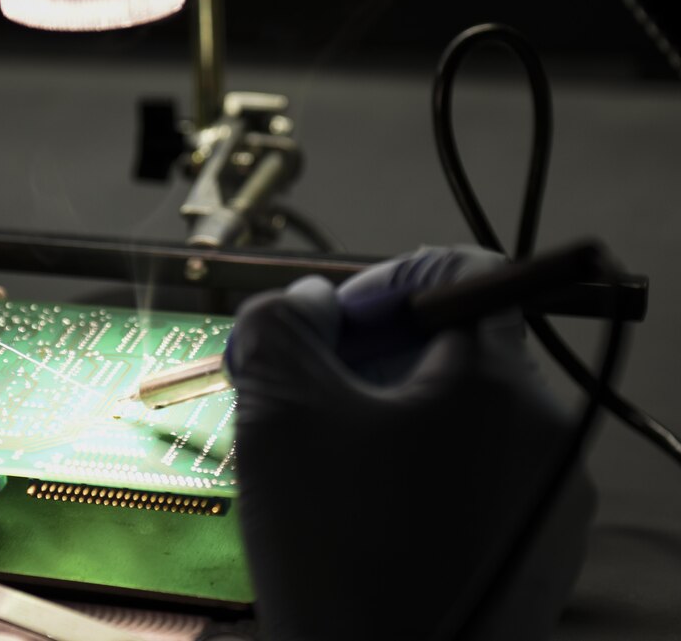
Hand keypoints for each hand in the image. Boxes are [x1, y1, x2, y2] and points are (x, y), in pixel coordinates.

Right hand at [228, 246, 593, 640]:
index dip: (380, 282)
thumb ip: (281, 326)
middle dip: (367, 358)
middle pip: (455, 348)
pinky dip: (415, 474)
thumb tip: (310, 305)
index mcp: (496, 383)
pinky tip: (361, 520)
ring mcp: (551, 503)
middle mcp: (545, 434)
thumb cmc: (336, 550)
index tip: (325, 331)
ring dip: (385, 418)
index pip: (457, 274)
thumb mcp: (280, 414)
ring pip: (459, 418)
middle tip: (302, 400)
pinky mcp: (538, 558)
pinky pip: (474, 480)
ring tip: (322, 467)